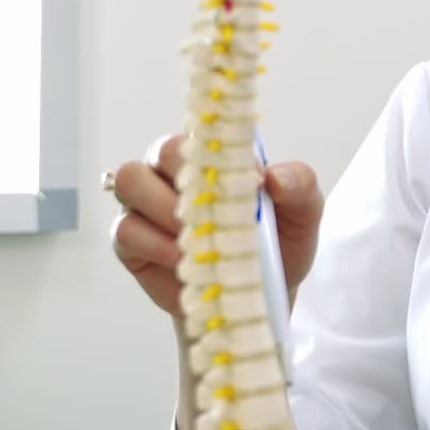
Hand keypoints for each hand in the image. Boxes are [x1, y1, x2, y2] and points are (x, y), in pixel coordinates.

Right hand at [110, 133, 323, 318]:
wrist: (259, 297)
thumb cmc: (280, 245)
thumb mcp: (304, 214)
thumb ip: (300, 185)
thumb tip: (273, 176)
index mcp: (216, 155)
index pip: (203, 131)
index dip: (217, 150)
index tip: (246, 180)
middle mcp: (176, 171)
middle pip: (160, 149)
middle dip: (186, 178)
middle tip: (213, 209)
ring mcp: (149, 204)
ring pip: (131, 180)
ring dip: (162, 207)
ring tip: (193, 235)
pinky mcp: (131, 241)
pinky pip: (125, 228)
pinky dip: (153, 243)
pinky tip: (181, 259)